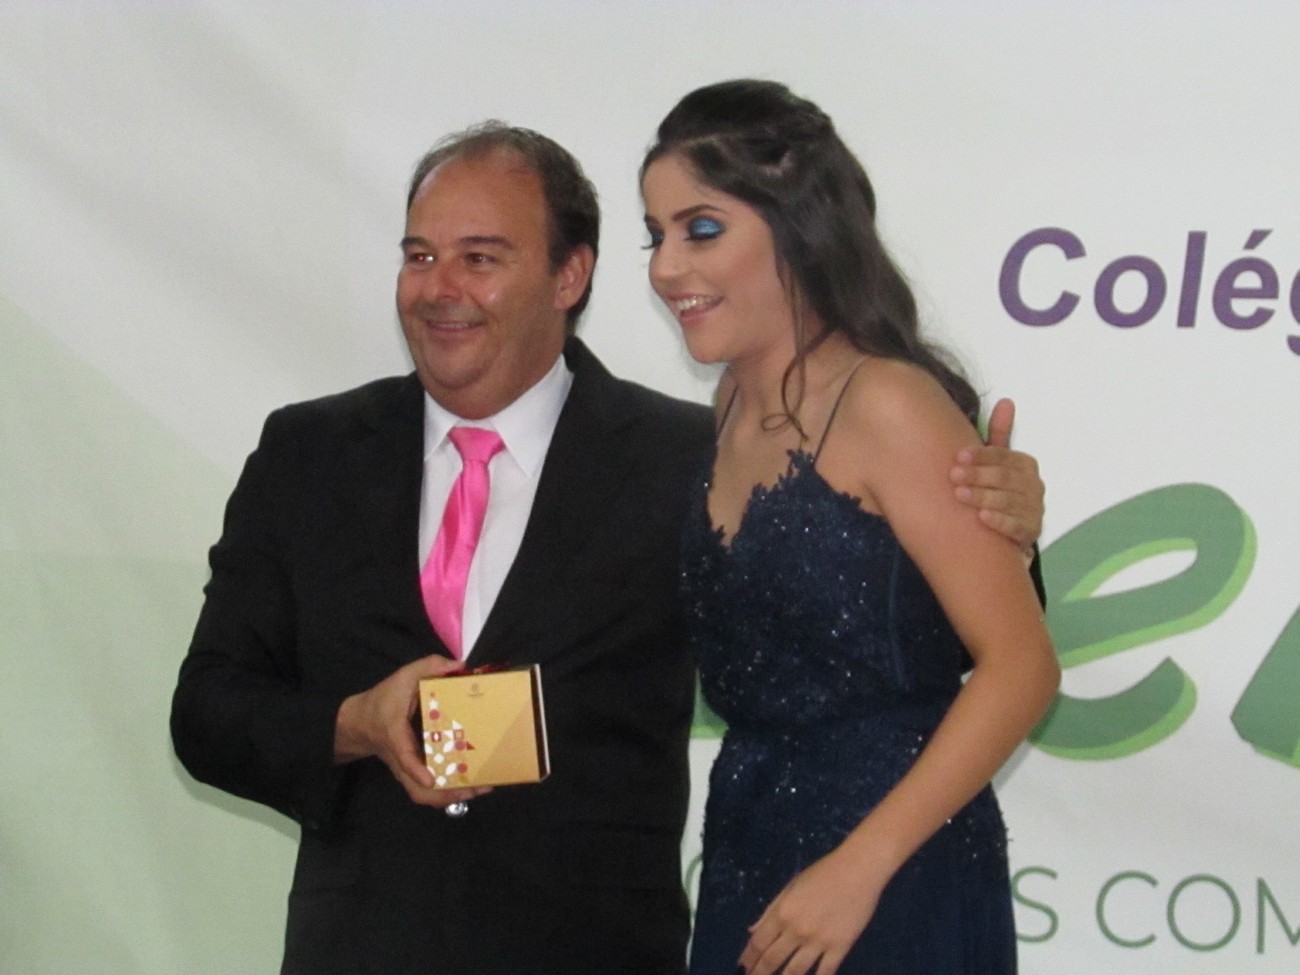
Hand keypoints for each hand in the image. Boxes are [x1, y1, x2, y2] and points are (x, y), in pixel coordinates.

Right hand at [334, 655, 492, 807]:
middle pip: (417, 791)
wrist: (359, 722)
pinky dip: (446, 791)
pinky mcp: (411, 773)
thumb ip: (428, 666)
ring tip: (479, 789)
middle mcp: (401, 759)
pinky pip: (426, 790)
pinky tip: (469, 783)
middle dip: (446, 795)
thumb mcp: (402, 676)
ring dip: (450, 797)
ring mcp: (406, 770)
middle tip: (475, 789)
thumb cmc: (382, 700)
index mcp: (396, 736)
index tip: (430, 780)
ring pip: (422, 795)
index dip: (416, 770)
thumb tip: (460, 666)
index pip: (404, 756)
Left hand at [739, 852, 883, 974]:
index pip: (758, 942)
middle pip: (772, 959)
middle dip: (759, 973)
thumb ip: (770, 910)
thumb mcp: (790, 887)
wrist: (857, 870)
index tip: (742, 968)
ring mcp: (819, 940)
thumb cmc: (822, 873)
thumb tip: (752, 931)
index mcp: (783, 912)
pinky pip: (825, 972)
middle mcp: (797, 929)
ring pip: (795, 971)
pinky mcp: (840, 947)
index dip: (748, 958)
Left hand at [950, 398, 1043, 550]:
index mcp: (1026, 465)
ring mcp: (1034, 511)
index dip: (982, 455)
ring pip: (1008, 501)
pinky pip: (1016, 527)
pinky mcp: (1030, 534)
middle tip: (953, 475)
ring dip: (983, 497)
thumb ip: (999, 435)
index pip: (1005, 456)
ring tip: (960, 494)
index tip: (959, 456)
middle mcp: (1034, 486)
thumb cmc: (996, 490)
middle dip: (978, 475)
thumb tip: (1006, 400)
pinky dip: (999, 522)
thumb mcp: (996, 463)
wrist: (1005, 533)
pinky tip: (981, 517)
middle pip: (1005, 478)